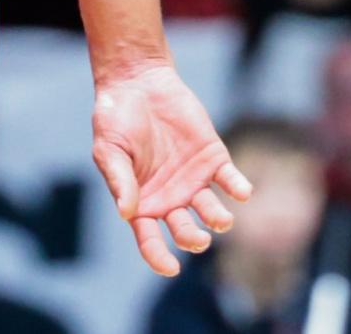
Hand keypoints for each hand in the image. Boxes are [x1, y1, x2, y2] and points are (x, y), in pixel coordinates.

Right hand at [91, 63, 251, 275]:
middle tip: (198, 238)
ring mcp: (193, 180)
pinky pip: (231, 181)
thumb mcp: (109, 148)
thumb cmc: (115, 117)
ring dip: (219, 220)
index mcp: (142, 202)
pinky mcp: (213, 159)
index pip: (150, 240)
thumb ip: (120, 180)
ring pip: (212, 212)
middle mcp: (170, 198)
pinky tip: (241, 191)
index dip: (159, 258)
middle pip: (185, 231)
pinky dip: (239, 188)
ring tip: (222, 219)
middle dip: (193, 240)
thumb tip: (127, 213)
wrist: (138, 81)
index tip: (171, 268)